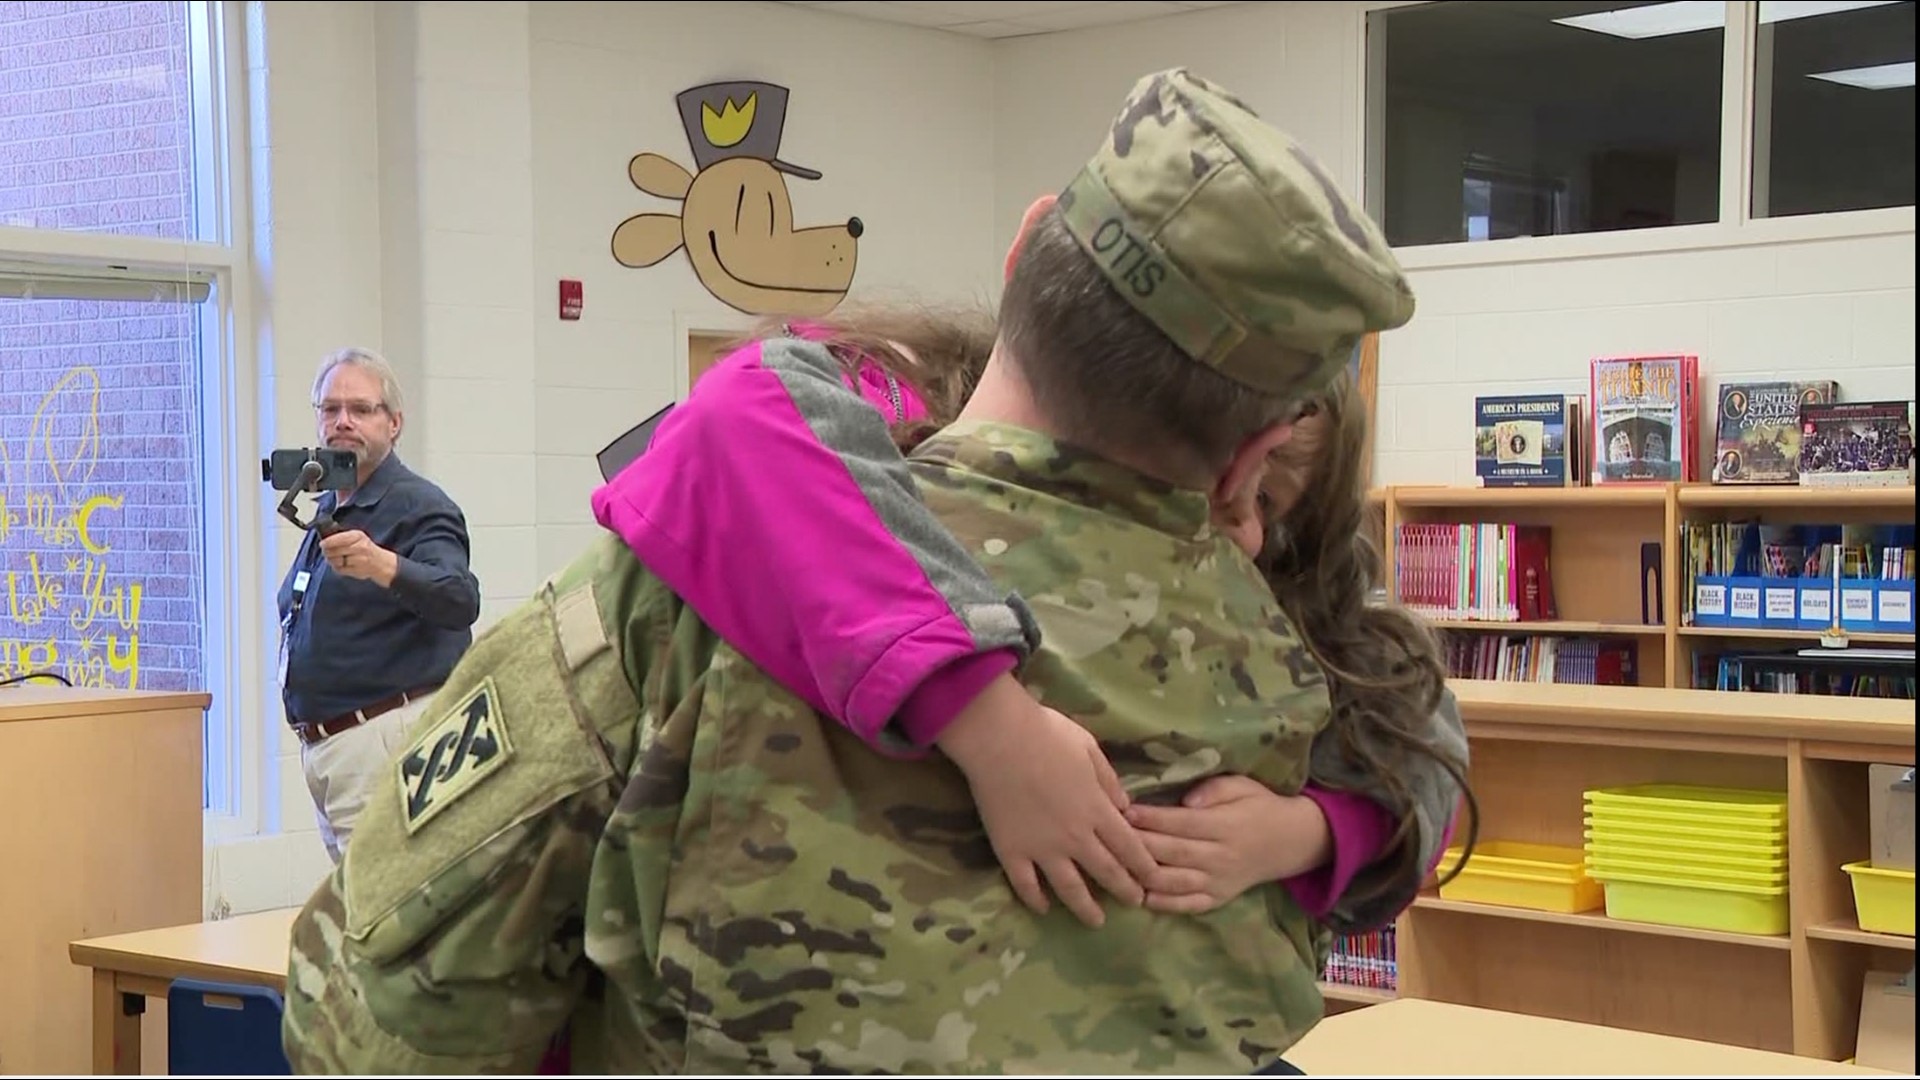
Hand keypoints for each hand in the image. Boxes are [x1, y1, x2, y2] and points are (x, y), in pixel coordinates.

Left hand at [319, 528, 398, 586]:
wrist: (381, 563)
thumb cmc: (365, 548)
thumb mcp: (356, 537)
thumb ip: (342, 536)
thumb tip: (325, 539)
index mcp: (358, 536)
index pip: (338, 539)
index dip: (328, 542)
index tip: (322, 544)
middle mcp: (360, 547)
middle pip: (335, 550)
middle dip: (328, 552)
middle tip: (326, 551)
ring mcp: (359, 560)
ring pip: (336, 560)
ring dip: (332, 560)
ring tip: (335, 558)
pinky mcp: (356, 571)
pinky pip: (340, 569)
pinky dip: (337, 567)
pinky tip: (342, 564)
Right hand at [936, 675, 1159, 927]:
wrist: (998, 738)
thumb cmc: (1046, 734)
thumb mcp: (1089, 748)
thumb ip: (1109, 781)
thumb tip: (1125, 808)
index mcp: (1097, 810)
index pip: (1130, 848)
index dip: (1144, 867)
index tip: (1154, 880)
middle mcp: (1075, 838)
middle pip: (1106, 872)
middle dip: (1125, 891)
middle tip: (1135, 903)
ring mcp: (1042, 849)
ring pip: (1070, 888)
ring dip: (1086, 908)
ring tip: (1096, 921)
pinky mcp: (1011, 851)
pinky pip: (1025, 885)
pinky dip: (1035, 900)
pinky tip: (1043, 908)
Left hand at [1124, 775, 1331, 914]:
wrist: (1290, 842)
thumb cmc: (1259, 806)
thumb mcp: (1242, 786)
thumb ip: (1214, 790)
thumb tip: (1187, 801)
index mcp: (1224, 826)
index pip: (1180, 823)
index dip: (1150, 818)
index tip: (1122, 811)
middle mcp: (1219, 857)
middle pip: (1171, 853)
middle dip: (1137, 845)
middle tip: (1107, 836)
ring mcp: (1218, 881)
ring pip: (1174, 883)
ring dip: (1143, 876)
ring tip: (1116, 866)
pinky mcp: (1217, 899)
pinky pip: (1187, 906)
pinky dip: (1163, 904)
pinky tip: (1139, 896)